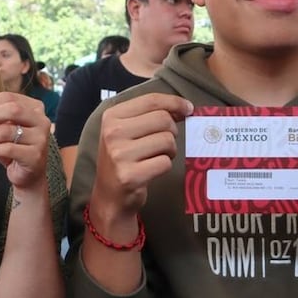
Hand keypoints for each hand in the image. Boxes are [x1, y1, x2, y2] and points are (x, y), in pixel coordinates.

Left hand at [0, 92, 50, 189]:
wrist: (28, 174)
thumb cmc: (14, 147)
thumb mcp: (5, 127)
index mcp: (35, 108)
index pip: (9, 97)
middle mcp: (42, 120)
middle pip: (13, 109)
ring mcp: (41, 139)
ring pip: (7, 130)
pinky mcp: (35, 156)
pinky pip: (8, 149)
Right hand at [90, 93, 192, 220]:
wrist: (109, 196)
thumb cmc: (123, 159)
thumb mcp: (126, 130)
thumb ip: (150, 115)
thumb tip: (184, 107)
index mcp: (111, 116)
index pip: (151, 100)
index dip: (175, 102)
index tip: (188, 109)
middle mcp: (113, 133)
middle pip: (163, 119)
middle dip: (172, 131)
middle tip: (163, 143)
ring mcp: (120, 155)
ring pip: (167, 141)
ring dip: (169, 151)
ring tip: (156, 157)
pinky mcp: (130, 176)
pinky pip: (165, 163)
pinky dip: (164, 167)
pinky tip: (151, 170)